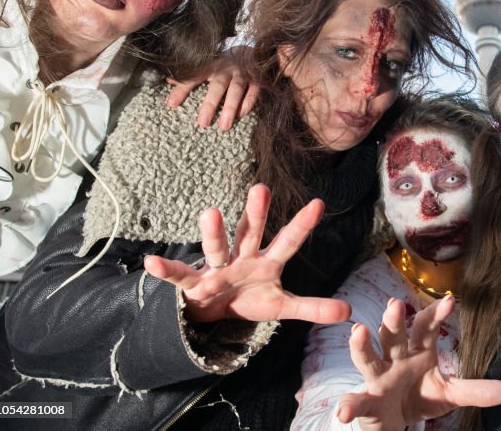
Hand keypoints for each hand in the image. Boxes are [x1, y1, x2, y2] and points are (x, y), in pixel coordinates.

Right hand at [144, 184, 350, 324]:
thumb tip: (349, 312)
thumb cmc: (248, 299)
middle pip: (250, 233)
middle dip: (256, 213)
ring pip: (216, 248)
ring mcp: (216, 268)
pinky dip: (166, 270)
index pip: (288, 241)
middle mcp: (242, 258)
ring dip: (213, 233)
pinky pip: (179, 275)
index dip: (302, 225)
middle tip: (261, 188)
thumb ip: (312, 307)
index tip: (319, 204)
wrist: (212, 312)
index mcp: (267, 262)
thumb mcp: (282, 306)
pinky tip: (151, 263)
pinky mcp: (193, 284)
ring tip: (209, 213)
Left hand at [166, 48, 258, 130]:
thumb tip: (167, 81)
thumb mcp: (205, 66)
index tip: (172, 105)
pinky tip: (241, 115)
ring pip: (236, 90)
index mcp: (211, 65)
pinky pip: (254, 91)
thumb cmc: (223, 64)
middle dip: (210, 104)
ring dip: (230, 107)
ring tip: (224, 127)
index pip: (194, 77)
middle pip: (218, 86)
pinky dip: (248, 103)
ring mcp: (243, 74)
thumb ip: (189, 76)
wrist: (250, 52)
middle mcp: (226, 69)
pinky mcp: (256, 79)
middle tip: (202, 123)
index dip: (183, 90)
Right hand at [337, 296, 500, 430]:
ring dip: (362, 346)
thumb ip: (475, 390)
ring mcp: (378, 378)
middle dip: (393, 320)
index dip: (436, 314)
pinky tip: (344, 410)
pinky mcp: (366, 402)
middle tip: (395, 304)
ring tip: (359, 332)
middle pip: (393, 335)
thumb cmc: (421, 397)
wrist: (395, 421)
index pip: (426, 327)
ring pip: (369, 358)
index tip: (450, 301)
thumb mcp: (449, 394)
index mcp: (418, 351)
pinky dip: (349, 404)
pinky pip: (356, 401)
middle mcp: (395, 358)